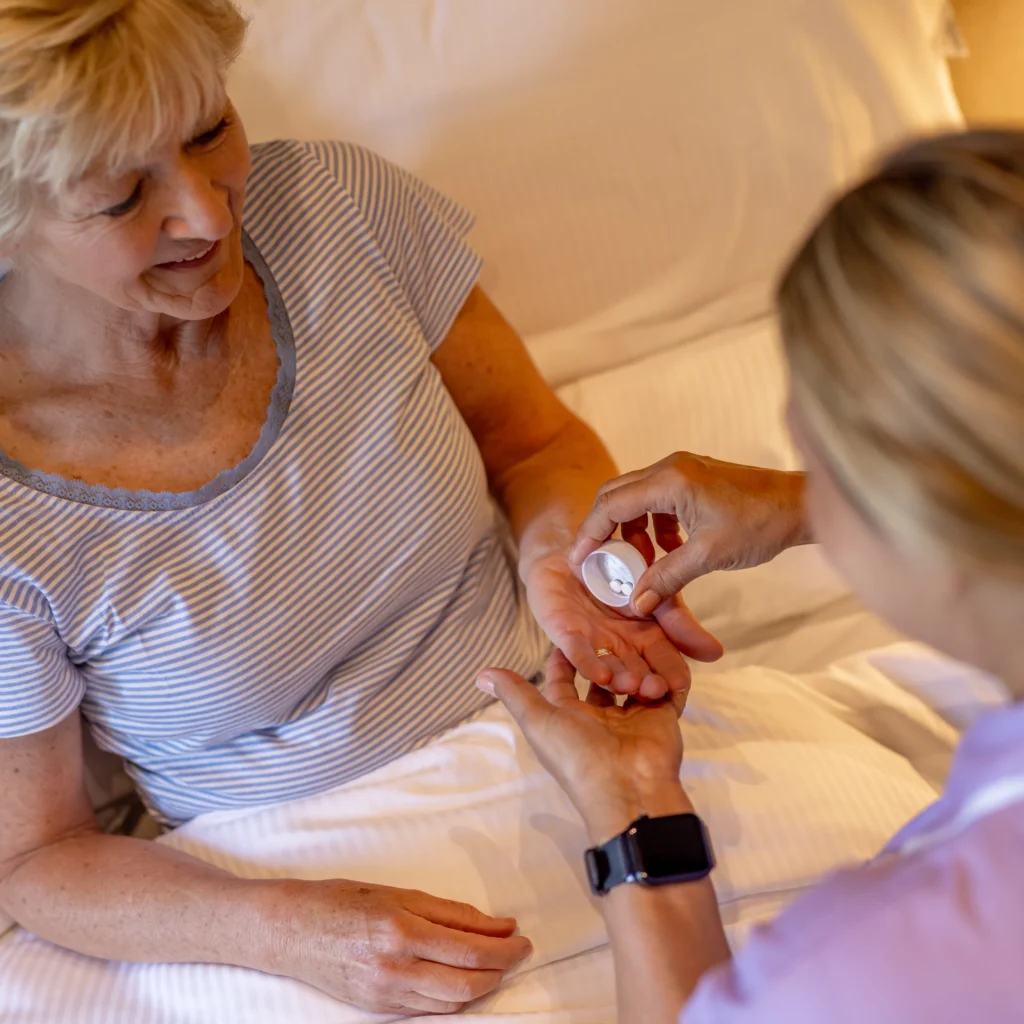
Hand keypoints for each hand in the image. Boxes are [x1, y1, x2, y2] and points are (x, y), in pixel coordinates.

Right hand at [261, 879, 531, 1014]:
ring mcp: (386, 995)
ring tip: (495, 965)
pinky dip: (454, 1000)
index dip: (504, 948)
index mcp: (402, 930)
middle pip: (466, 985)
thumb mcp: (399, 893)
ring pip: (452, 1004)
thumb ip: (451, 912)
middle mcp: (395, 968)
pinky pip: (430, 1012)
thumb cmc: (343, 901)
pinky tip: (464, 982)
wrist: (291, 930)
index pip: (470, 950)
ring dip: (482, 987)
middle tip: (518, 952)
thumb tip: (498, 925)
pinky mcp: (379, 1010)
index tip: (523, 937)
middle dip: (500, 970)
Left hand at [478, 649, 693, 842]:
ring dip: (632, 662)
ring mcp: (631, 717)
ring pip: (631, 678)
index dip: (564, 656)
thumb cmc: (576, 756)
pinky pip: (663, 688)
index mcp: (568, 717)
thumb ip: (515, 694)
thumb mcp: (538, 722)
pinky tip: (661, 649)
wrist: (629, 788)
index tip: (570, 628)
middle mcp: (599, 717)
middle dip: (605, 655)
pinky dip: (662, 673)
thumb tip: (480, 674)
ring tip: (633, 640)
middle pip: (601, 676)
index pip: (563, 680)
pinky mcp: (661, 717)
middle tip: (610, 627)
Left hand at [525, 553, 721, 700]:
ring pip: (607, 665)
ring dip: (618, 678)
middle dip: (644, 682)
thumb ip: (679, 620)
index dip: (670, 672)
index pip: (662, 660)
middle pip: (634, 669)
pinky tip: (598, 675)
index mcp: (644, 638)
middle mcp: (619, 647)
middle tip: (656, 692)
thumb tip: (716, 653)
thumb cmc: (616, 571)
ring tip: (630, 686)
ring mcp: (591, 641)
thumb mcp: (654, 593)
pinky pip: (575, 649)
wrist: (575, 550)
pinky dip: (586, 661)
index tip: (681, 685)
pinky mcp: (564, 632)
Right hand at [570, 453, 809, 616]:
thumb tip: (636, 604)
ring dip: (632, 530)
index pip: (612, 504)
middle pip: (616, 494)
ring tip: (643, 563)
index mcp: (670, 481)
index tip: (579, 559)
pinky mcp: (692, 477)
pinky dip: (653, 525)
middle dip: (605, 529)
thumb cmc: (761, 524)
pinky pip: (656, 499)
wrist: (799, 505)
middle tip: (602, 562)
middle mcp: (670, 467)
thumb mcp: (709, 556)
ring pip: (635, 497)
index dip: (590, 533)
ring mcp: (681, 469)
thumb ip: (667, 578)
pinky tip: (669, 550)